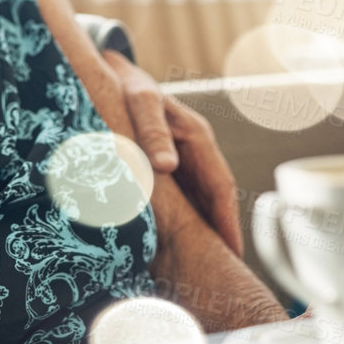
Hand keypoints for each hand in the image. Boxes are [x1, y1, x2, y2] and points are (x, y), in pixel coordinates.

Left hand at [103, 49, 243, 257]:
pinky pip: (179, 198)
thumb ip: (153, 130)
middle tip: (223, 272)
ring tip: (203, 268)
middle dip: (220, 235)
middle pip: (214, 201)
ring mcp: (182, 159)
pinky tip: (173, 246)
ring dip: (202, 232)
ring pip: (197, 203)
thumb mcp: (141, 102)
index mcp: (198, 136)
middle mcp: (195, 151)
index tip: (232, 252)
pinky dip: (181, 221)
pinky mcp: (165, 166)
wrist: (111, 72)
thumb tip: (166, 166)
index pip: (221, 187)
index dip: (227, 221)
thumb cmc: (126, 85)